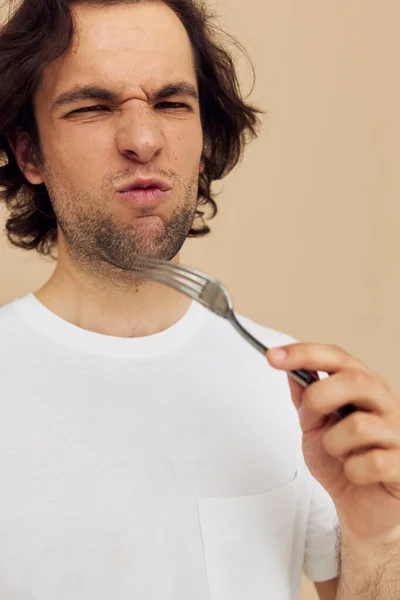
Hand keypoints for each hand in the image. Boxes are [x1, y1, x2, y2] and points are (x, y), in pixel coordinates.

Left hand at [267, 343, 399, 541]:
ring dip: (334, 444)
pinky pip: (372, 463)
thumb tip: (291, 370)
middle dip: (320, 396)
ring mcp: (397, 433)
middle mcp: (384, 403)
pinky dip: (353, 471)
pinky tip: (355, 473)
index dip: (304, 354)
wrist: (364, 507)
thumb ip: (306, 399)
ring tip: (338, 454)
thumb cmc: (342, 462)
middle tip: (309, 417)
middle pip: (356, 380)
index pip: (337, 358)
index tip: (272, 356)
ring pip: (359, 425)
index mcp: (363, 388)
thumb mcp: (314, 427)